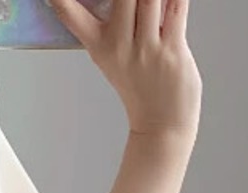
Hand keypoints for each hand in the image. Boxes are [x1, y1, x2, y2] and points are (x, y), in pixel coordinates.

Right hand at [49, 0, 200, 140]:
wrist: (163, 125)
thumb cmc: (140, 89)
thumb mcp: (112, 59)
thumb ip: (111, 25)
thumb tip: (114, 2)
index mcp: (99, 46)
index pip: (70, 14)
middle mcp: (119, 45)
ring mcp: (146, 48)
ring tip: (150, 2)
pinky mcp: (173, 50)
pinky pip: (177, 7)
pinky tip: (172, 0)